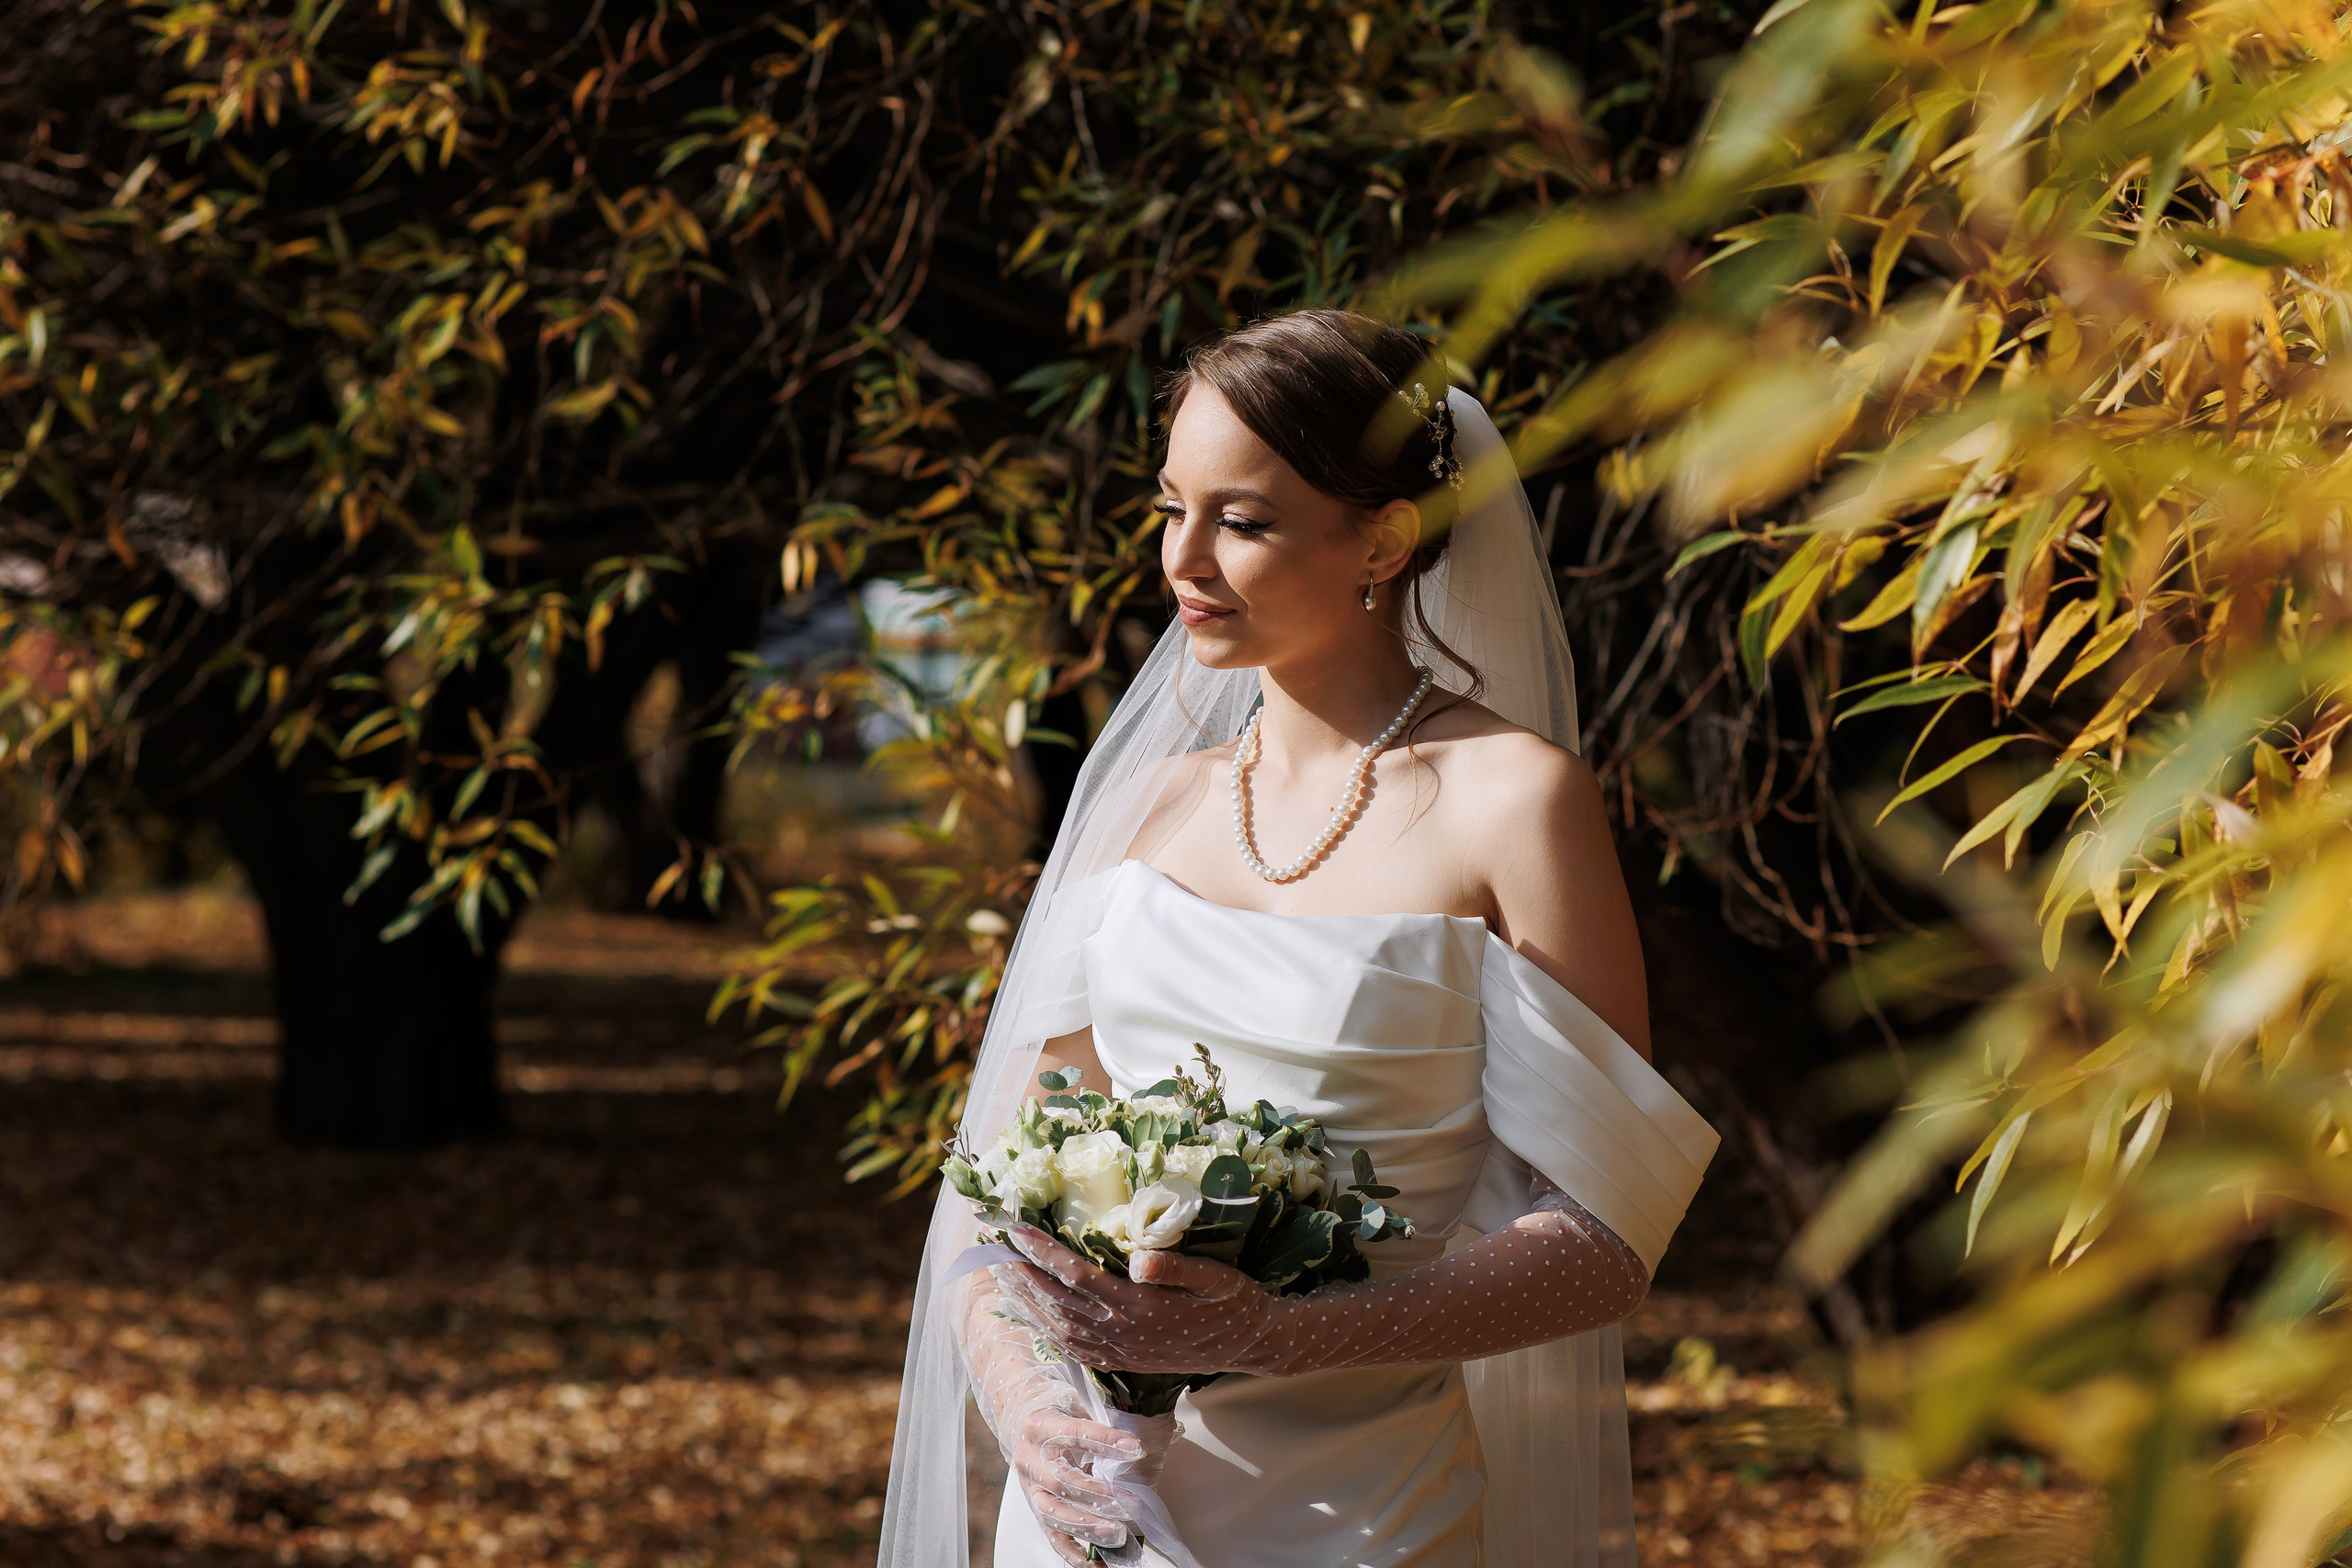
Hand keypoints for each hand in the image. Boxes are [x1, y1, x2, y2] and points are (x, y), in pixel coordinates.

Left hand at [996, 1225, 1290, 1375]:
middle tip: (990, 1244)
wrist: (1251, 1344)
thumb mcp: (1216, 1277)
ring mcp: (1119, 1350)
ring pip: (1057, 1326)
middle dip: (1020, 1272)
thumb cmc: (1234, 1302)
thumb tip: (1138, 1258)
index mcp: (1140, 1308)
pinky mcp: (1121, 1360)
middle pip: (1056, 1302)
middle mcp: (1121, 1333)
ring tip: (998, 1271)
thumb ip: (1176, 1267)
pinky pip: (1070, 1346)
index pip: (1078, 1277)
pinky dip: (1043, 1327)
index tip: (1017, 1229)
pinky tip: (1028, 1312)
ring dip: (1024, 1298)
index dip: (1044, 1253)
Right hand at [1010, 1396, 1141, 1564]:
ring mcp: (1029, 1487)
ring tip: (1116, 1534)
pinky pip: (1052, 1536)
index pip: (1074, 1433)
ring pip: (1053, 1513)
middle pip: (1061, 1482)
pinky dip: (1074, 1552)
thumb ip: (1101, 1416)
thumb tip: (1143, 1430)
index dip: (1104, 1441)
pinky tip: (1096, 1562)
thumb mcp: (1075, 1403)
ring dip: (1087, 1526)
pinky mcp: (1035, 1508)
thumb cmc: (1057, 1412)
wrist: (1021, 1422)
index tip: (1135, 1449)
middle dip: (1096, 1497)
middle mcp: (1029, 1458)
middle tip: (1127, 1505)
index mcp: (1040, 1425)